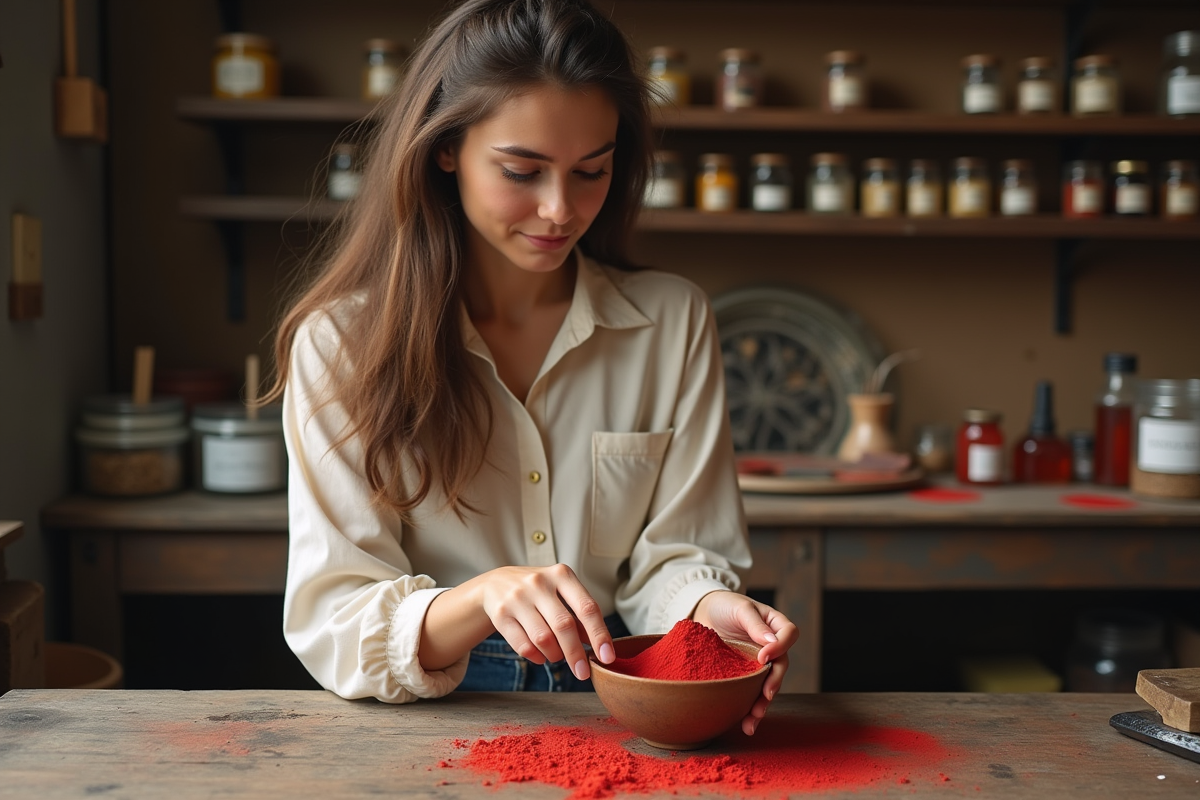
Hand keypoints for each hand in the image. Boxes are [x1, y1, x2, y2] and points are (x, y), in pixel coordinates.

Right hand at [469, 564, 614, 680]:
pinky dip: (537, 657)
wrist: (495, 584)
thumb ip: (580, 617)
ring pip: (543, 638)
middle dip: (576, 654)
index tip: (608, 657)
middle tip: (583, 673)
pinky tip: (541, 656)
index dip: (599, 634)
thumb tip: (601, 647)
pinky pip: (524, 646)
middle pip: (564, 625)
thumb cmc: (538, 592)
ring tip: (557, 655)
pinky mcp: (500, 614)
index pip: (587, 607)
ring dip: (555, 655)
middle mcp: (539, 583)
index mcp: (561, 575)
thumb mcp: (561, 594)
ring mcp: (517, 597)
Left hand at [691, 590, 797, 735]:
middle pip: (780, 666)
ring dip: (762, 703)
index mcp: (774, 625)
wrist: (701, 613)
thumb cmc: (724, 605)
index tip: (763, 657)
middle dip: (773, 684)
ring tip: (753, 719)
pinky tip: (745, 723)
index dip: (780, 647)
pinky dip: (748, 708)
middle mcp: (770, 646)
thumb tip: (772, 642)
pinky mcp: (743, 674)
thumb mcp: (740, 608)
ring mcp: (757, 662)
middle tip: (765, 696)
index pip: (789, 634)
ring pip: (767, 684)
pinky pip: (750, 692)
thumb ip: (755, 624)